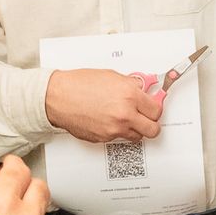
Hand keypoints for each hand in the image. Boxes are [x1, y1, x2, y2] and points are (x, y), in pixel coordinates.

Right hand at [45, 68, 164, 142]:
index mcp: (130, 95)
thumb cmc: (79, 84)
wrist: (58, 97)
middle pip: (153, 129)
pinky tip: (108, 120)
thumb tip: (143, 90)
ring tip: (124, 118)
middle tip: (146, 117)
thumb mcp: (111, 76)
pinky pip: (118, 138)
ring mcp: (115, 129)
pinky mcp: (104, 138)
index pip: (157, 109)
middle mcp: (125, 114)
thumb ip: (131, 85)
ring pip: (137, 136)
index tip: (153, 106)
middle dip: (151, 123)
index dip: (155, 108)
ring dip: (135, 128)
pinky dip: (117, 131)